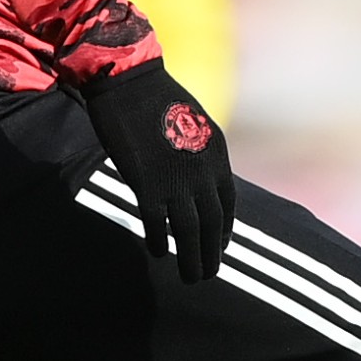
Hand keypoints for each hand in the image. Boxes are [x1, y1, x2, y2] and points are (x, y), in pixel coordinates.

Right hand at [82, 59, 234, 284]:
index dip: (224, 231)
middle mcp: (203, 173)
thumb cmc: (159, 99)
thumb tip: (201, 177)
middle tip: (207, 274)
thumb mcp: (195, 125)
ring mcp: (176, 181)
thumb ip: (201, 155)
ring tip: (191, 277)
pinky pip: (157, 223)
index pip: (228, 205)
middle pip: (212, 225)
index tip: (220, 246)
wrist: (131, 83)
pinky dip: (159, 240)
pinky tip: (158, 251)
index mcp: (218, 157)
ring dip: (191, 258)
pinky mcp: (147, 185)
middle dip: (212, 254)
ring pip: (190, 232)